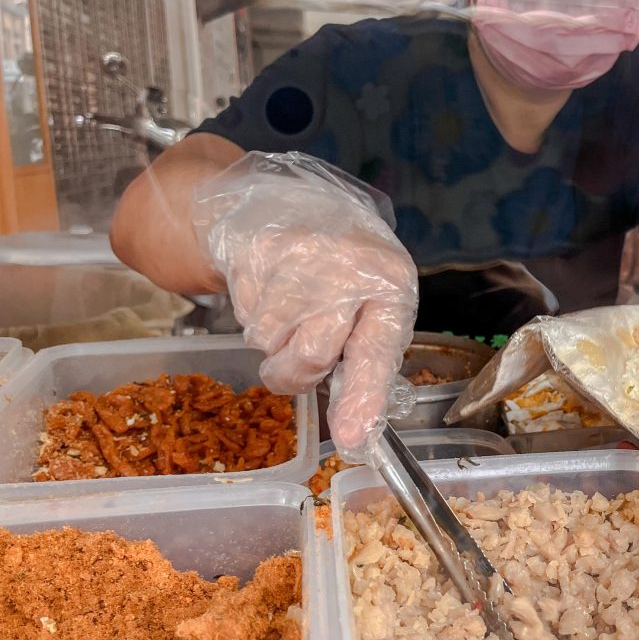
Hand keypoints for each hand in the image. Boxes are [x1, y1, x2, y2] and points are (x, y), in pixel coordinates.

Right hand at [195, 152, 417, 457]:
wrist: (292, 202)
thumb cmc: (347, 271)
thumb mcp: (376, 305)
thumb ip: (370, 360)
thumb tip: (355, 432)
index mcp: (391, 284)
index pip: (376, 350)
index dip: (363, 397)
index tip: (352, 436)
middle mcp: (349, 267)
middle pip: (311, 355)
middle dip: (299, 372)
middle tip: (302, 358)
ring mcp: (300, 254)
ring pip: (268, 342)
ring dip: (273, 344)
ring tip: (291, 311)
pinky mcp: (257, 250)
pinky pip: (245, 316)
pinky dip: (254, 317)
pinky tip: (271, 291)